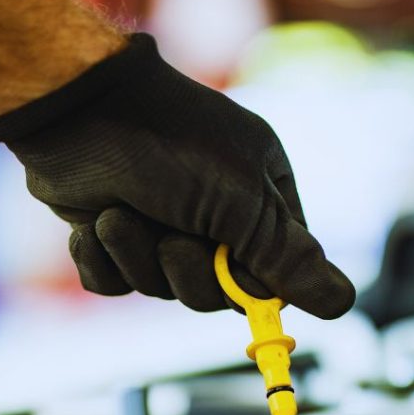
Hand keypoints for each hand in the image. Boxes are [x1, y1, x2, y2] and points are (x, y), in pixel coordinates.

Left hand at [0, 35, 354, 317]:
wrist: (70, 111)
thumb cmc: (166, 143)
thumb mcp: (239, 199)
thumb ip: (286, 256)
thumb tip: (343, 303)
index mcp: (260, 198)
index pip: (277, 272)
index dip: (254, 287)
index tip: (236, 282)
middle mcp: (214, 215)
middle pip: (215, 293)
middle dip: (187, 272)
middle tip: (171, 237)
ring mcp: (159, 226)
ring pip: (160, 289)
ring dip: (137, 258)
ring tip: (120, 215)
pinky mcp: (112, 238)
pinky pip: (114, 284)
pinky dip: (101, 261)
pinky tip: (93, 224)